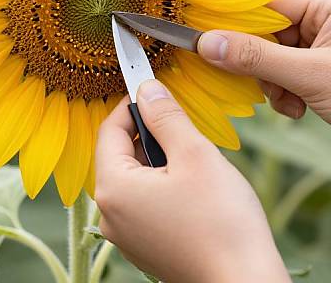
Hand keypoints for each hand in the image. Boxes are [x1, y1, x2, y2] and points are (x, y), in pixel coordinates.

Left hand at [95, 79, 290, 282]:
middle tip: (179, 121)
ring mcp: (125, 233)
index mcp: (114, 189)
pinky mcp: (143, 244)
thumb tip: (147, 88)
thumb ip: (166, 116)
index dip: (130, 103)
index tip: (151, 87)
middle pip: (119, 153)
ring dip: (157, 155)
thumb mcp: (195, 154)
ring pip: (133, 175)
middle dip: (147, 131)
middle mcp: (110, 214)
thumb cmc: (222, 222)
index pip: (109, 130)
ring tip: (191, 156)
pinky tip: (190, 184)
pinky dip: (160, 180)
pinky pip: (142, 198)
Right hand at [198, 0, 330, 163]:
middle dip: (258, 63)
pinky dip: (283, 92)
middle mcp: (322, 18)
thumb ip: (255, 57)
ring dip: (270, 83)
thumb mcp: (310, 75)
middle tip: (261, 84)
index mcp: (326, 3)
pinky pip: (282, 72)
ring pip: (269, 56)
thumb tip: (206, 43)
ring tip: (290, 101)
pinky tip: (299, 108)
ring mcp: (320, 44)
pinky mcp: (319, 68)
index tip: (206, 40)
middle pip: (264, 31)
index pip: (265, 2)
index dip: (233, 22)